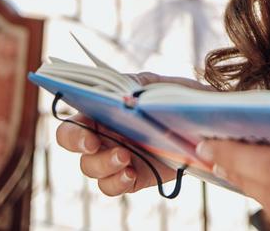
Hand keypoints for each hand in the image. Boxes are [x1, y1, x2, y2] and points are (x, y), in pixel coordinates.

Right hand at [53, 71, 211, 196]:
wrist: (198, 117)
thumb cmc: (169, 95)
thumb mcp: (149, 83)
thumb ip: (130, 87)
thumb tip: (123, 98)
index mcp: (99, 113)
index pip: (71, 126)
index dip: (72, 134)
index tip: (88, 137)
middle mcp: (102, 137)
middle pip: (77, 149)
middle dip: (82, 148)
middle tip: (95, 144)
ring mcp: (115, 158)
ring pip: (93, 170)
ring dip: (104, 166)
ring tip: (124, 158)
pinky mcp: (132, 176)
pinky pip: (113, 186)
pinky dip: (117, 182)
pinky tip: (130, 174)